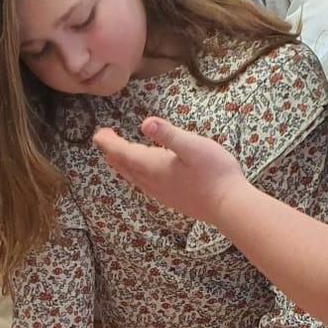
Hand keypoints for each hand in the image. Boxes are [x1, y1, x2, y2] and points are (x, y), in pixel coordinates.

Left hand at [91, 116, 251, 227]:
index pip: (124, 153)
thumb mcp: (192, 145)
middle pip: (125, 165)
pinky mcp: (172, 198)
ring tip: (115, 156)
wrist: (229, 206)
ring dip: (123, 165)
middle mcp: (152, 181)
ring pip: (134, 177)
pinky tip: (142, 175)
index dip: (109, 142)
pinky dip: (136, 175)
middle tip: (103, 140)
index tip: (98, 133)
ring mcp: (161, 192)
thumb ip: (168, 134)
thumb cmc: (214, 172)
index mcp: (153, 166)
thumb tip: (145, 122)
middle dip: (112, 152)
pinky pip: (145, 184)